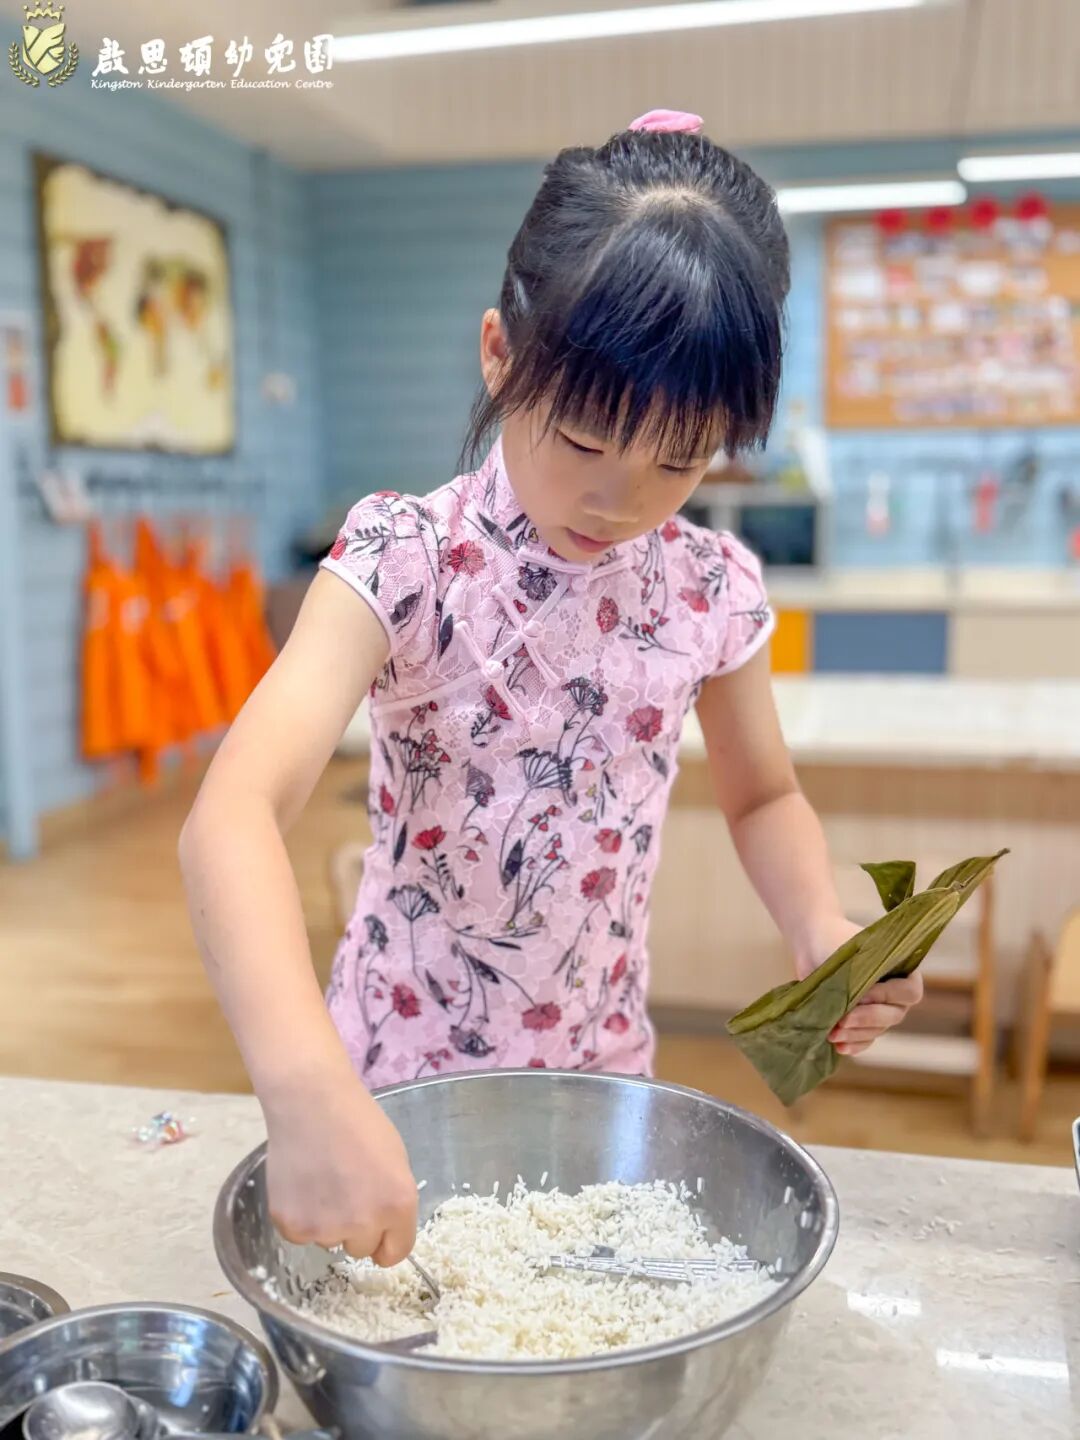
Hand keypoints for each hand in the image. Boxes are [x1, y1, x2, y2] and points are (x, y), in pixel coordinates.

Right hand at [263, 1071, 418, 1265]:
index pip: (395, 1254)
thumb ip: (393, 1201)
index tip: (378, 1230)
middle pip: (361, 1249)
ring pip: (330, 1240)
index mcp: (397, 1205)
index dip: (386, 1241)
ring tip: (321, 1179)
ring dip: (327, 1220)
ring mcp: (325, 1228)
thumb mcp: (395, 1159)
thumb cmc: (358, 1121)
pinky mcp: (291, 1226)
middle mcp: (364, 1224)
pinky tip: (302, 1183)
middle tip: (345, 1190)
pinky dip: (300, 1216)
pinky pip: (300, 1234)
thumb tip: (385, 1229)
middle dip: (356, 1228)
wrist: (310, 1101)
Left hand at [795, 914, 923, 1057]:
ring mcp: (880, 1010)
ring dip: (856, 1034)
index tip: (862, 994)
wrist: (814, 944)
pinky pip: (865, 1039)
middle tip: (842, 1020)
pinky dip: (854, 1044)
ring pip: (877, 1030)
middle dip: (867, 1019)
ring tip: (832, 1033)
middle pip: (893, 1015)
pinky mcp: (862, 1023)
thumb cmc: (834, 942)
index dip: (888, 996)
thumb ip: (859, 975)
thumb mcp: (849, 954)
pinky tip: (839, 1046)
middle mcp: (896, 994)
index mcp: (903, 970)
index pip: (909, 992)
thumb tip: (857, 1003)